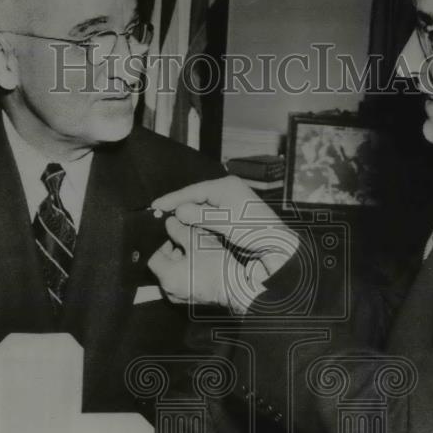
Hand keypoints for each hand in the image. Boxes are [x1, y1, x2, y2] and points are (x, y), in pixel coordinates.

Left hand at [147, 216, 266, 314]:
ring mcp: (182, 297)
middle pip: (165, 264)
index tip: (173, 235)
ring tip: (198, 248)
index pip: (152, 257)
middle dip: (175, 249)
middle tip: (188, 238)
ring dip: (184, 258)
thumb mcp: (196, 242)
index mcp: (167, 278)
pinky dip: (191, 269)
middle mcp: (170, 291)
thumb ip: (179, 230)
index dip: (161, 243)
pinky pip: (185, 279)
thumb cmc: (217, 267)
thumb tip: (169, 223)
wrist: (239, 288)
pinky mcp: (193, 298)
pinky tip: (204, 260)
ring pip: (176, 271)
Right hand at [151, 176, 296, 276]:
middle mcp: (228, 189)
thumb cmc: (255, 232)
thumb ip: (201, 216)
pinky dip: (197, 219)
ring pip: (201, 206)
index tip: (154, 206)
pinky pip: (209, 213)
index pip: (193, 190)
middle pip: (196, 196)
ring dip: (187, 213)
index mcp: (226, 186)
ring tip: (167, 220)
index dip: (173, 199)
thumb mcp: (226, 223)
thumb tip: (178, 211)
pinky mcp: (232, 213)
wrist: (278, 246)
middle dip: (178, 205)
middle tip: (157, 213)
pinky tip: (186, 225)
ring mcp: (230, 201)